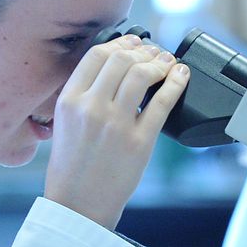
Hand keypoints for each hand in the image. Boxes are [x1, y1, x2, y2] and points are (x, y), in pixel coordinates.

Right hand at [45, 35, 189, 228]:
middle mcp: (91, 107)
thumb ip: (83, 95)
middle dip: (143, 50)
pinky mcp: (140, 141)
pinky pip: (163, 102)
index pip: (97, 55)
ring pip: (142, 74)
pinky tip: (181, 75)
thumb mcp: (65, 123)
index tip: (134, 42)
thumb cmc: (72, 167)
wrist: (79, 204)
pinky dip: (176, 82)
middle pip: (122, 59)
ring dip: (160, 62)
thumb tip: (114, 68)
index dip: (121, 42)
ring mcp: (116, 124)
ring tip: (167, 63)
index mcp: (69, 100)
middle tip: (154, 52)